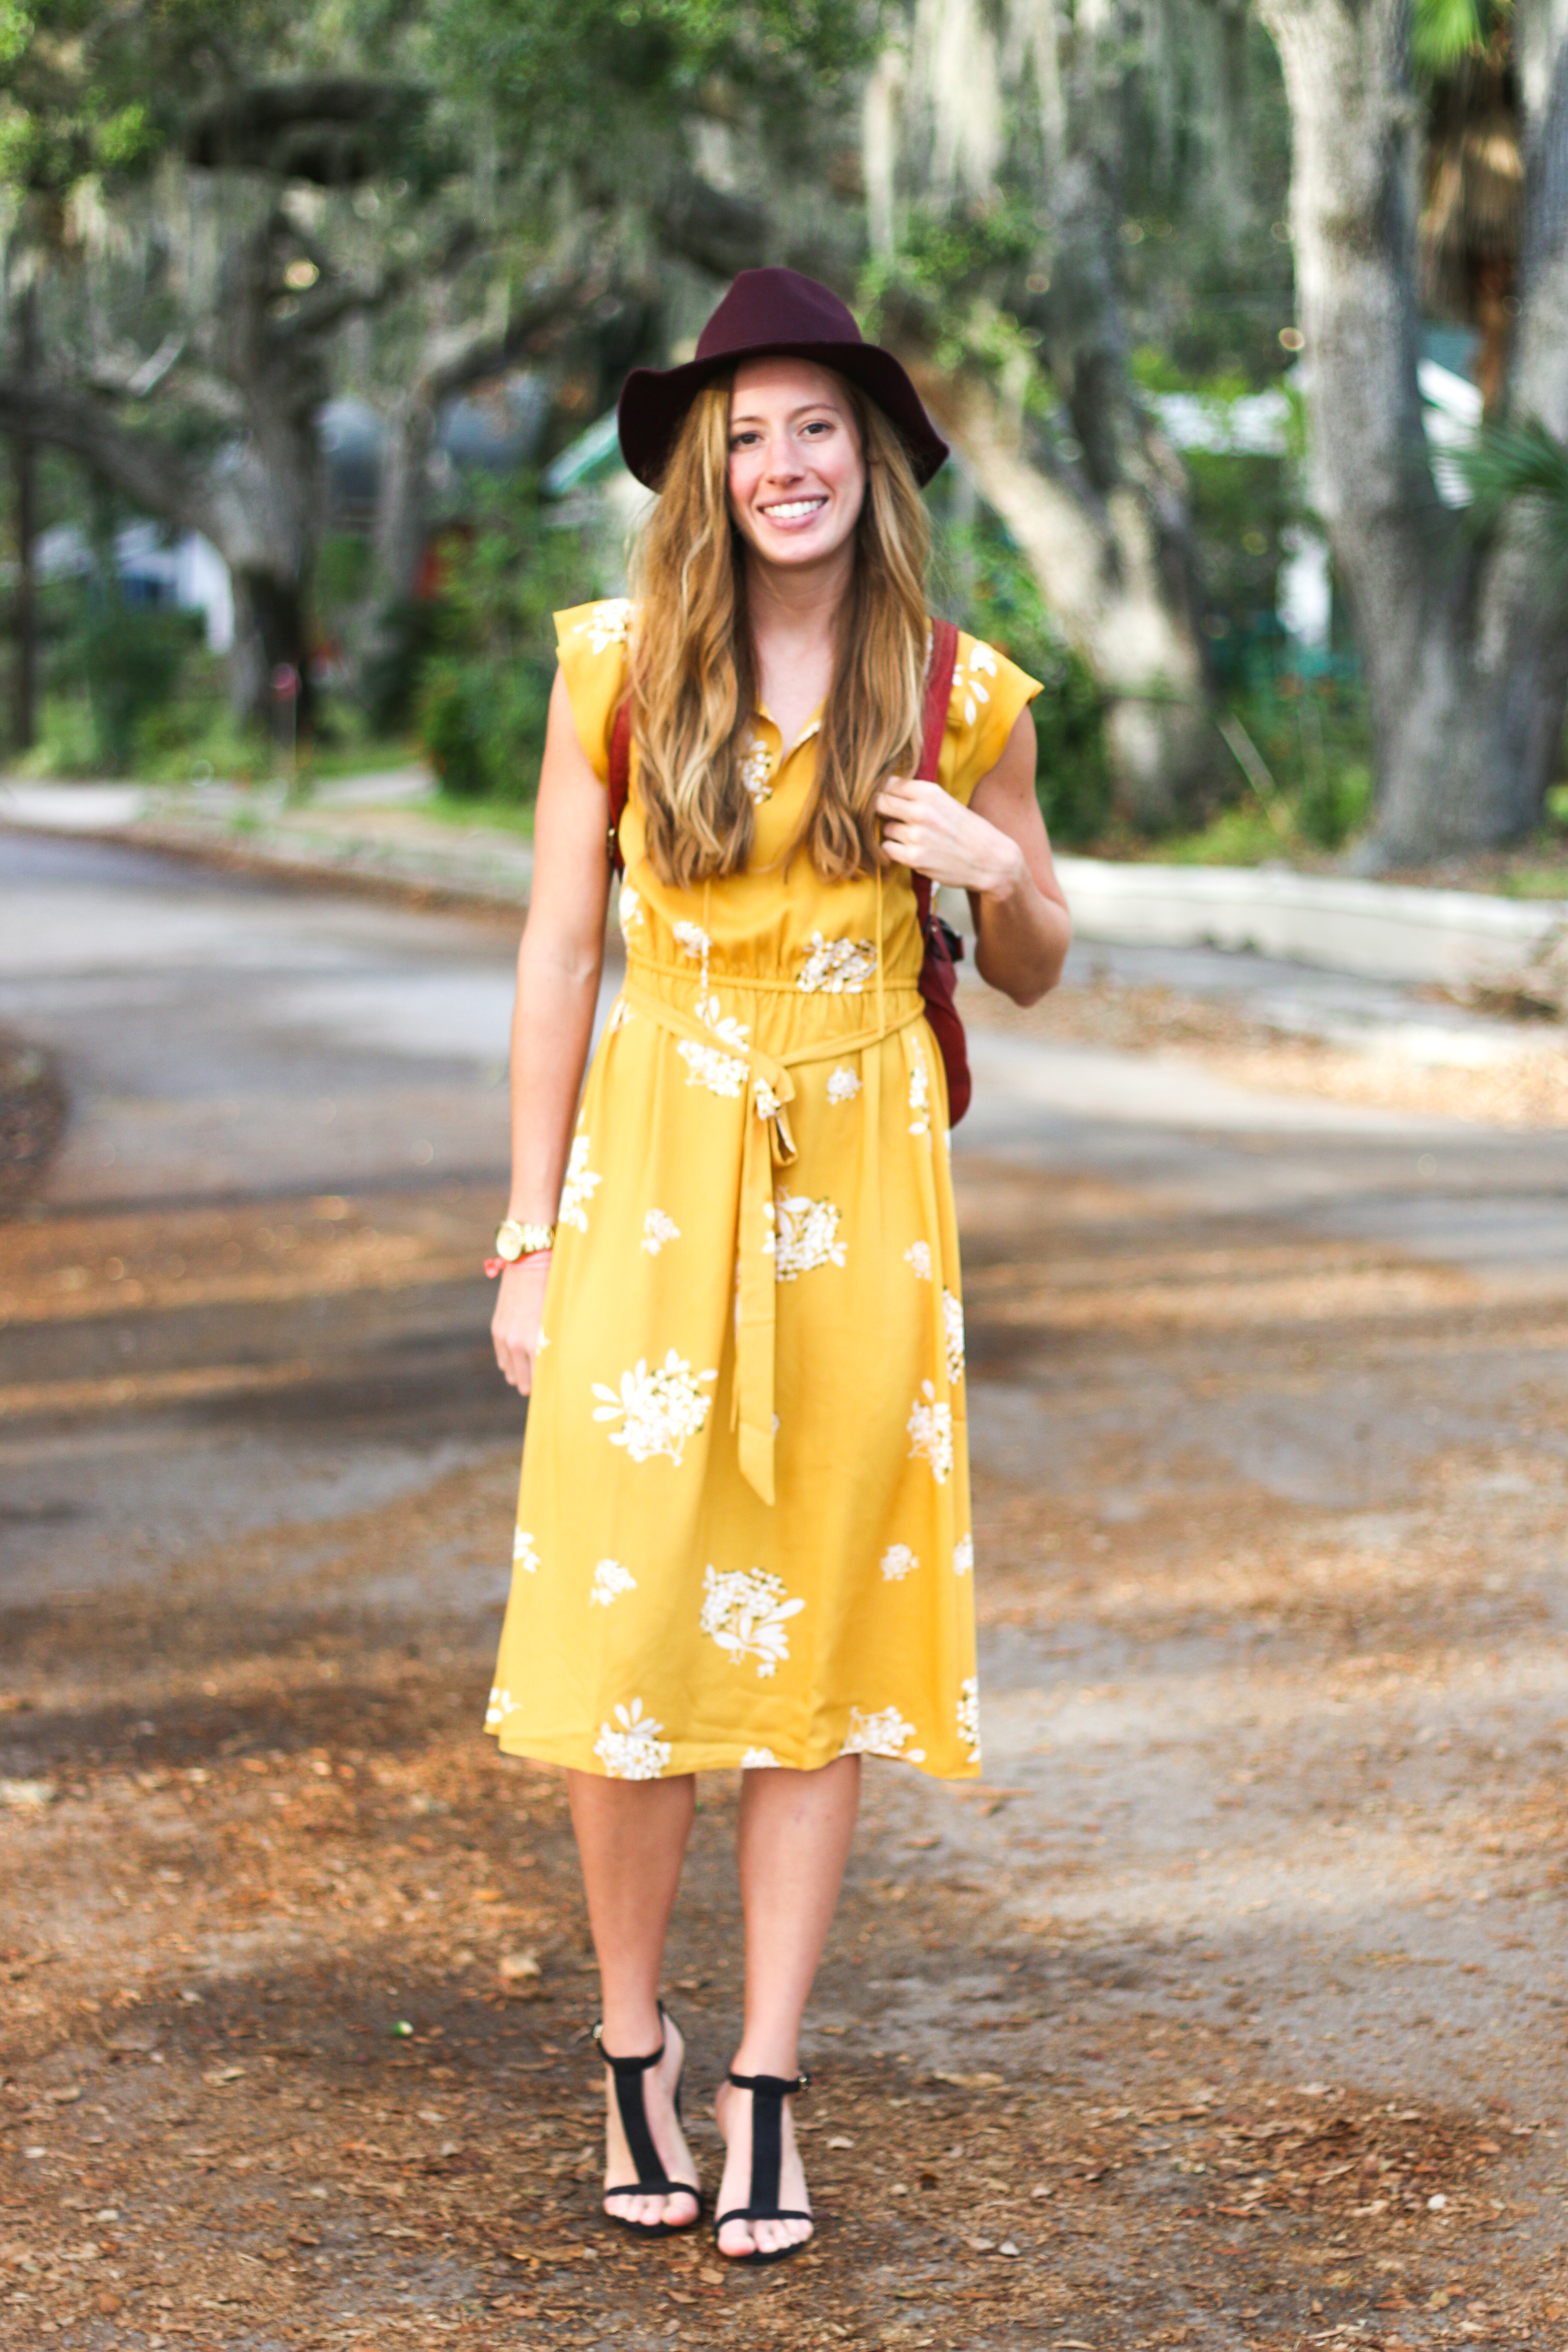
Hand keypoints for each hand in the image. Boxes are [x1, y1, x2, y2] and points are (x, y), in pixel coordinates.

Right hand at [491, 1257, 549, 1393]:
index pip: (539, 1380)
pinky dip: (510, 1363)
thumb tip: (562, 1365)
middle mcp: (516, 1344)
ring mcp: (504, 1338)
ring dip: (520, 1375)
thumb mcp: (559, 1321)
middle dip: (533, 1386)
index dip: (547, 1388)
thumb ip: (557, 1345)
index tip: (555, 1392)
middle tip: (544, 1386)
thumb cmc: (553, 1291)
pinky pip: (501, 1359)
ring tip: (533, 1374)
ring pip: (509, 1373)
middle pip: (522, 1382)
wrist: (530, 1266)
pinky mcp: (497, 1330)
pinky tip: (520, 1362)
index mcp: (535, 1344)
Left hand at [874, 776, 1025, 896]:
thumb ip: (919, 796)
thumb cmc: (969, 830)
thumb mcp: (946, 802)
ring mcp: (916, 836)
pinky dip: (895, 850)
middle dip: (883, 810)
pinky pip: (888, 849)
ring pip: (885, 828)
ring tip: (914, 837)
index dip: (887, 791)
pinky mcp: (914, 858)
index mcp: (930, 792)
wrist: (990, 860)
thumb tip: (886, 791)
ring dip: (894, 833)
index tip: (891, 798)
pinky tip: (912, 850)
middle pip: (879, 803)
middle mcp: (921, 811)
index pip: (889, 783)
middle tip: (894, 817)